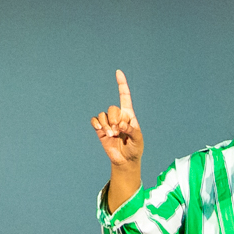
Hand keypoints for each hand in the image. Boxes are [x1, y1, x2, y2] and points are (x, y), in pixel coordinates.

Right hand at [91, 70, 144, 201]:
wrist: (125, 160)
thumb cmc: (135, 148)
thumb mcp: (138, 140)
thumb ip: (132, 130)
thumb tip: (121, 124)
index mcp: (129, 115)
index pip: (124, 96)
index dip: (121, 84)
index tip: (118, 72)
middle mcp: (118, 116)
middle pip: (112, 108)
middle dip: (114, 119)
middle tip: (117, 131)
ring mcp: (108, 123)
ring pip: (103, 115)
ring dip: (106, 125)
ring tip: (112, 135)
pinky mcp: (101, 130)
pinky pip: (95, 121)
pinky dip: (97, 125)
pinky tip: (101, 131)